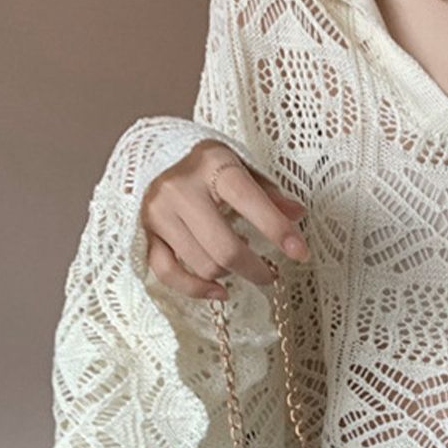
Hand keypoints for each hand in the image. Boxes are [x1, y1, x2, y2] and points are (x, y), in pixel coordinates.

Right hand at [141, 138, 309, 300]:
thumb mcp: (241, 167)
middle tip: (270, 274)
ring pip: (203, 265)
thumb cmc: (206, 166)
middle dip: (256, 269)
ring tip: (238, 262)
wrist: (152, 156)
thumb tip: (297, 215)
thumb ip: (269, 193)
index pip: (251, 202)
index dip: (279, 231)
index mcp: (213, 165)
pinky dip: (196, 290)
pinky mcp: (145, 233)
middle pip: (225, 248)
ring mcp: (159, 213)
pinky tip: (219, 292)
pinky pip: (169, 274)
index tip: (301, 253)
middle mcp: (182, 189)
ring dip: (229, 273)